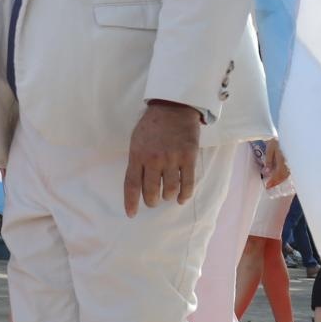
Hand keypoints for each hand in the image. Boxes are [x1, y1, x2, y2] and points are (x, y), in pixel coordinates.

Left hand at [124, 101, 201, 215]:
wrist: (174, 108)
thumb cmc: (152, 125)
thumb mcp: (136, 141)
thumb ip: (136, 161)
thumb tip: (136, 184)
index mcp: (137, 155)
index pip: (131, 184)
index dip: (131, 202)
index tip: (131, 214)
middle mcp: (154, 159)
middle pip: (151, 191)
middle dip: (151, 201)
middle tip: (153, 201)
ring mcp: (172, 158)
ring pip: (170, 190)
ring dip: (167, 197)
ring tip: (167, 196)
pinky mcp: (189, 157)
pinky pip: (188, 184)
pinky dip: (184, 195)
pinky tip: (181, 198)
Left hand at [262, 138, 289, 187]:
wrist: (288, 135)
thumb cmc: (278, 141)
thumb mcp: (271, 149)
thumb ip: (269, 161)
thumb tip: (266, 172)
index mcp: (283, 161)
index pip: (279, 175)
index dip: (273, 181)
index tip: (267, 186)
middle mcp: (289, 164)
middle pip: (283, 176)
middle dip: (276, 182)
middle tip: (269, 186)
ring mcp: (292, 163)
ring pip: (287, 174)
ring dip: (280, 179)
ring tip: (273, 182)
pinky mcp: (293, 162)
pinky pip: (289, 171)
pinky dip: (283, 175)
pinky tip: (280, 176)